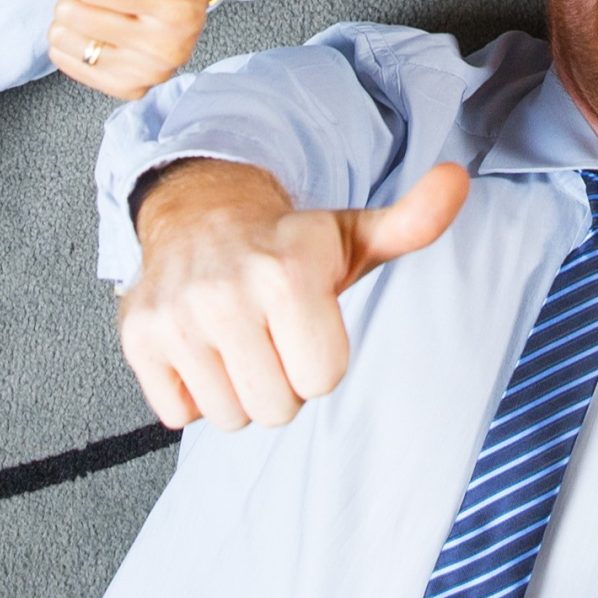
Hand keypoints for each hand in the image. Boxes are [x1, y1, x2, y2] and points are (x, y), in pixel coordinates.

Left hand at [50, 0, 301, 99]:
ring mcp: (148, 77)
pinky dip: (78, 38)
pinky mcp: (127, 90)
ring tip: (122, 4)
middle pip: (72, 8)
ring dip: (83, 12)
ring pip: (63, 34)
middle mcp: (169, 52)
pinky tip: (112, 26)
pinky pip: (64, 58)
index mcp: (183, 8)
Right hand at [121, 155, 470, 428]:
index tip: (309, 322)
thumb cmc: (288, 241)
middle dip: (281, 378)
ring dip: (239, 388)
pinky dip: (193, 391)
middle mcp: (227, 293)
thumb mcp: (354, 233)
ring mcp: (177, 318)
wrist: (202, 213)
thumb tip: (459, 180)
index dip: (321, 357)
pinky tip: (203, 345)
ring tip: (239, 336)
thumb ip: (412, 221)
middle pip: (277, 408)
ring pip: (230, 417)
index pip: (322, 380)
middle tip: (272, 332)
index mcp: (288, 270)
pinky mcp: (138, 338)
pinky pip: (179, 414)